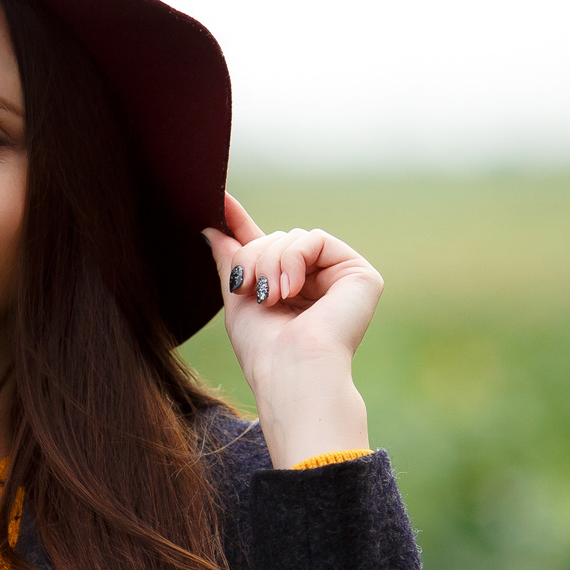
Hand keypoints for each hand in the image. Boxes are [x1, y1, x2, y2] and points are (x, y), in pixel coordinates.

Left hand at [202, 193, 381, 467]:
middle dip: (253, 259)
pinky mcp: (359, 274)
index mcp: (287, 291)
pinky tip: (292, 289)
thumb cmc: (263, 349)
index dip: (241, 223)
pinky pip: (315, 239)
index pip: (265, 248)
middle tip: (250, 290)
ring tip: (272, 298)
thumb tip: (210, 227)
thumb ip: (230, 259)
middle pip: (275, 240)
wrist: (292, 370)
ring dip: (270, 263)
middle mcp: (315, 283)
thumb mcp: (237, 298)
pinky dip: (295, 259)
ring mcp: (338, 277)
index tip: (219, 199)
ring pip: (292, 238)